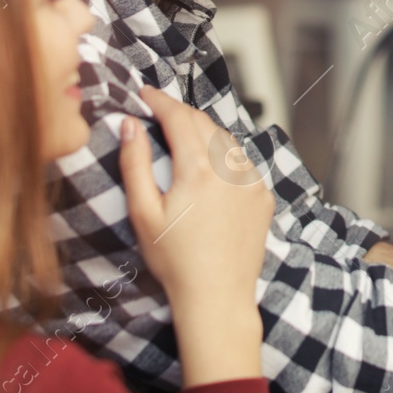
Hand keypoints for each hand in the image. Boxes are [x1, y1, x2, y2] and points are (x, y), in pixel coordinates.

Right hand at [120, 85, 275, 382]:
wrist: (217, 298)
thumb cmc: (175, 261)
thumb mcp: (143, 213)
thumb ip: (135, 164)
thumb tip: (129, 126)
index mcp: (199, 169)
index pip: (179, 117)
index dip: (159, 101)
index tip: (143, 94)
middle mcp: (231, 169)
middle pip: (204, 123)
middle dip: (180, 113)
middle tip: (157, 114)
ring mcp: (252, 182)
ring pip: (226, 140)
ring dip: (204, 133)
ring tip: (181, 138)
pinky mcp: (263, 197)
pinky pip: (242, 164)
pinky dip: (224, 157)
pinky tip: (209, 171)